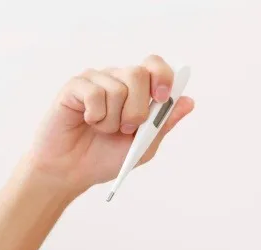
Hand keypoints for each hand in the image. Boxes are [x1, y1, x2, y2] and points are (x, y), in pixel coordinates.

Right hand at [27, 55, 194, 195]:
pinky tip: (87, 121)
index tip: (162, 97)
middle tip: (127, 128)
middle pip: (138, 73)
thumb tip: (188, 101)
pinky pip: (94, 93)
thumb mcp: (143, 147)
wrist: (72, 172)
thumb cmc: (104, 158)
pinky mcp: (75, 86)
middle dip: (138, 108)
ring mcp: (95, 81)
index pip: (155, 65)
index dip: (163, 76)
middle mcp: (117, 80)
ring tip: (102, 130)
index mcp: (137, 91)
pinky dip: (95, 115)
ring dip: (113, 119)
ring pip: (117, 88)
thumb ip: (163, 124)